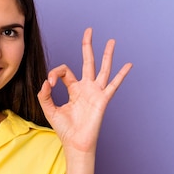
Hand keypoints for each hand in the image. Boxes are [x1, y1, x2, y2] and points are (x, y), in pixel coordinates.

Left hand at [38, 28, 131, 153]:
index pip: (65, 71)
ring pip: (102, 69)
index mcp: (74, 89)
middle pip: (87, 62)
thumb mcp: (50, 110)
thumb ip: (45, 96)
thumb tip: (45, 83)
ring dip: (106, 54)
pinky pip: (113, 84)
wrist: (76, 143)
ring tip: (111, 41)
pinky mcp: (102, 99)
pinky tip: (128, 64)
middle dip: (88, 46)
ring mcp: (96, 92)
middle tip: (89, 30)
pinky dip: (121, 74)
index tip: (49, 84)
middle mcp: (86, 88)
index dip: (55, 73)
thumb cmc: (65, 129)